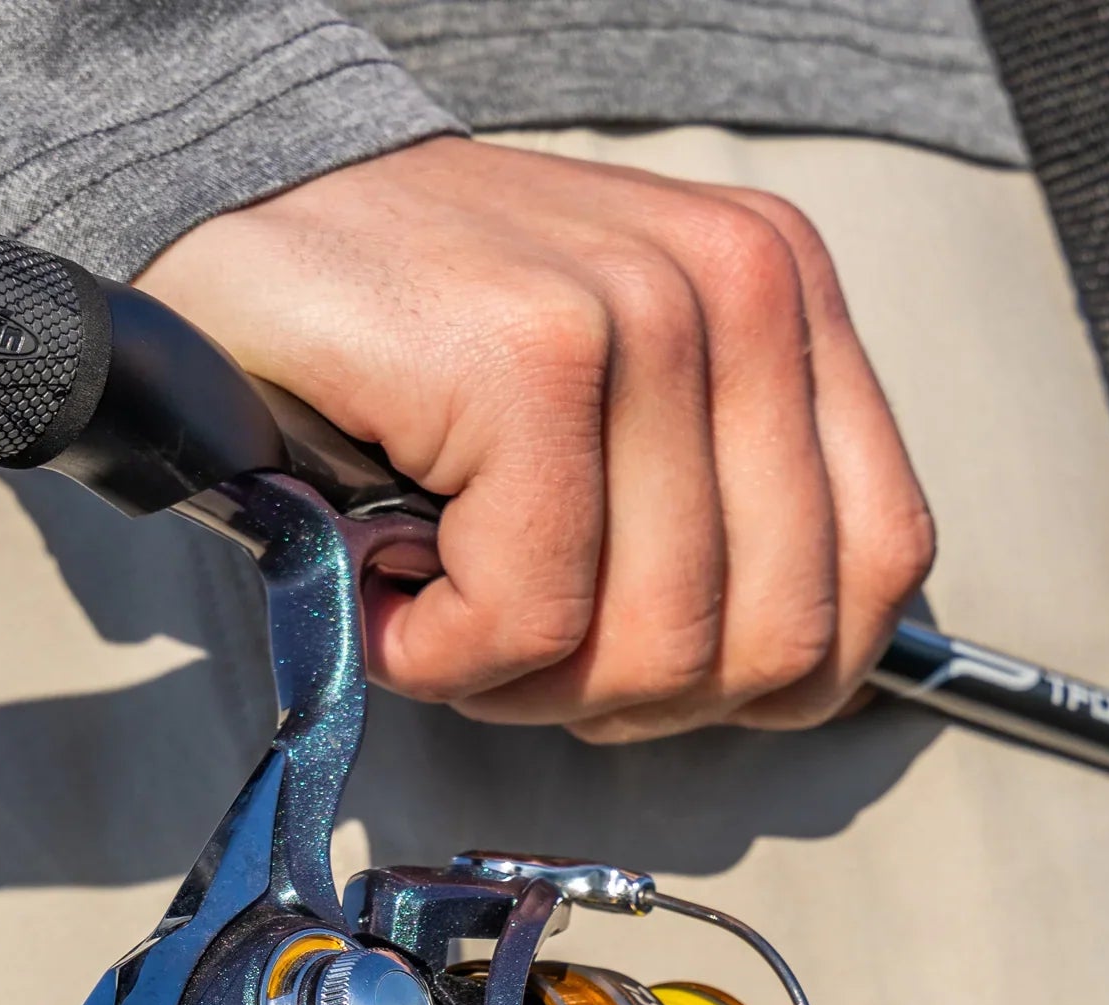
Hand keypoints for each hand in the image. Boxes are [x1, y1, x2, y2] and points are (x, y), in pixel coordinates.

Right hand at [136, 138, 936, 741]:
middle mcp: (742, 286)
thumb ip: (727, 518)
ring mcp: (644, 312)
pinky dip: (446, 653)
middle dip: (628, 694)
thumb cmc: (409, 332)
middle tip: (516, 647)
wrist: (228, 207)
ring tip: (445, 602)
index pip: (880, 566)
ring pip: (660, 643)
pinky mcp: (529, 359)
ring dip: (526, 680)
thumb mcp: (621, 414)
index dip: (759, 673)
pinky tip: (395, 590)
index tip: (636, 661)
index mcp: (788, 296)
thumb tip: (801, 682)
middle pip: (776, 634)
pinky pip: (535, 616)